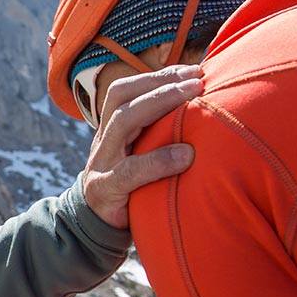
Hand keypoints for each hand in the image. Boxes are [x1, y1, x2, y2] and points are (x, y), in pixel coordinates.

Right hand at [80, 65, 202, 228]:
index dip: (158, 75)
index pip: (127, 89)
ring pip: (122, 121)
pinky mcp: (106, 189)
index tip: (193, 70)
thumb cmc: (130, 188)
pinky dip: (159, 160)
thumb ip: (159, 137)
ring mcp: (102, 163)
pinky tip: (186, 155)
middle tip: (197, 80)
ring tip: (194, 98)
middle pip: (121, 96)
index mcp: (111, 129)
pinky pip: (130, 171)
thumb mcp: (140, 157)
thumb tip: (203, 112)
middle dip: (160, 83)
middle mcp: (103, 140)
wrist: (93, 226)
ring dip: (159, 103)